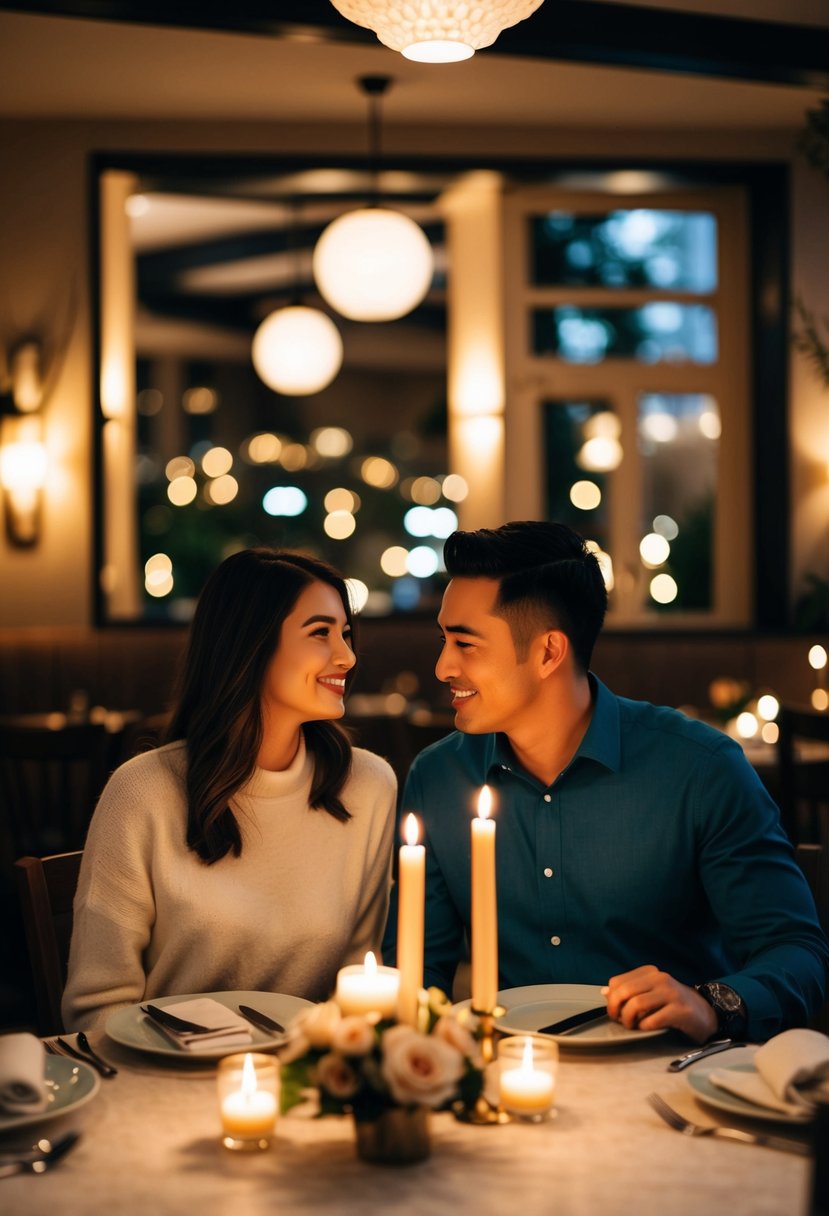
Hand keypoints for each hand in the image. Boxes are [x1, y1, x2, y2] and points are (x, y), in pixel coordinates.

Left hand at [603, 965, 717, 1043]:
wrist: (706, 1015)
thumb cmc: (673, 1005)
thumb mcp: (651, 994)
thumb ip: (629, 991)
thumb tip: (605, 992)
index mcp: (650, 973)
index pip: (617, 982)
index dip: (611, 999)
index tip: (614, 1012)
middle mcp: (660, 979)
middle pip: (624, 991)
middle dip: (616, 1010)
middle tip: (619, 1021)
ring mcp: (671, 994)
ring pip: (636, 1004)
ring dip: (629, 1020)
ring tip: (633, 1026)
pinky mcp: (680, 1011)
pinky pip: (652, 1020)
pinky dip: (645, 1028)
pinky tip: (648, 1029)